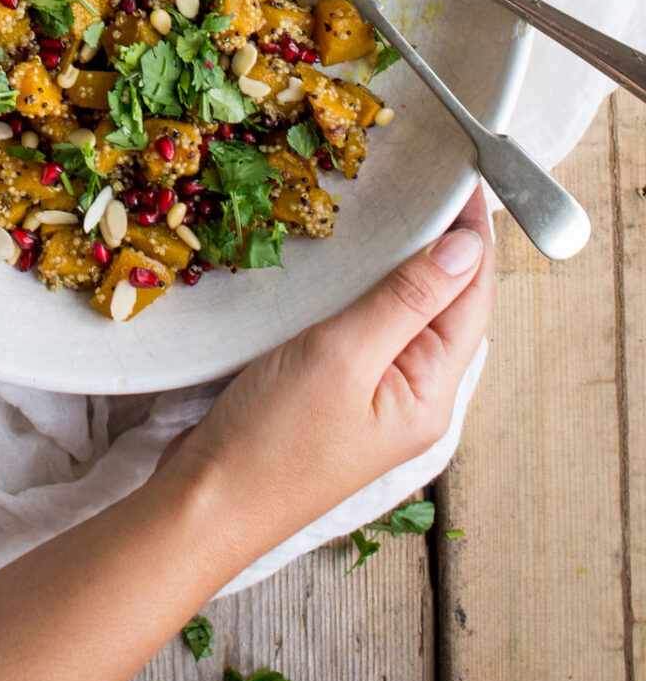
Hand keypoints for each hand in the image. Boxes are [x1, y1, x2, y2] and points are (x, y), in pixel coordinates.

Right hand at [165, 187, 493, 559]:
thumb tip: (466, 247)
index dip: (473, 236)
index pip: (472, 299)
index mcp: (431, 394)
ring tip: (392, 205)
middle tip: (424, 179)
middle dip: (443, 243)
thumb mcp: (344, 357)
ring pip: (405, 314)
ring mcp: (374, 396)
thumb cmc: (274, 441)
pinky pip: (369, 328)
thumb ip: (407, 300)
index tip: (463, 176)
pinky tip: (349, 263)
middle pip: (445, 305)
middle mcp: (413, 396)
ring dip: (403, 262)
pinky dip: (368, 287)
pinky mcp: (335, 392)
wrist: (206, 503)